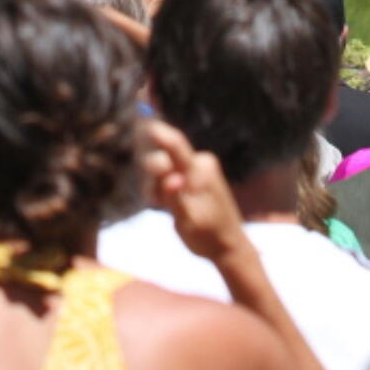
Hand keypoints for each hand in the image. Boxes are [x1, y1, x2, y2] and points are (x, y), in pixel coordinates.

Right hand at [141, 117, 248, 265]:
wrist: (229, 247)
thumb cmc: (209, 236)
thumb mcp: (189, 222)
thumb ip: (176, 198)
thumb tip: (170, 177)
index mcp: (199, 171)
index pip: (175, 144)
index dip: (157, 132)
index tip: (141, 122)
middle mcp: (199, 164)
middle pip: (164, 157)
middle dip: (153, 174)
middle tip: (155, 198)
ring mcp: (197, 171)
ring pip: (165, 168)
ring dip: (158, 185)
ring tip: (164, 207)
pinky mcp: (194, 178)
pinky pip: (171, 175)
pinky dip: (164, 188)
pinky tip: (166, 205)